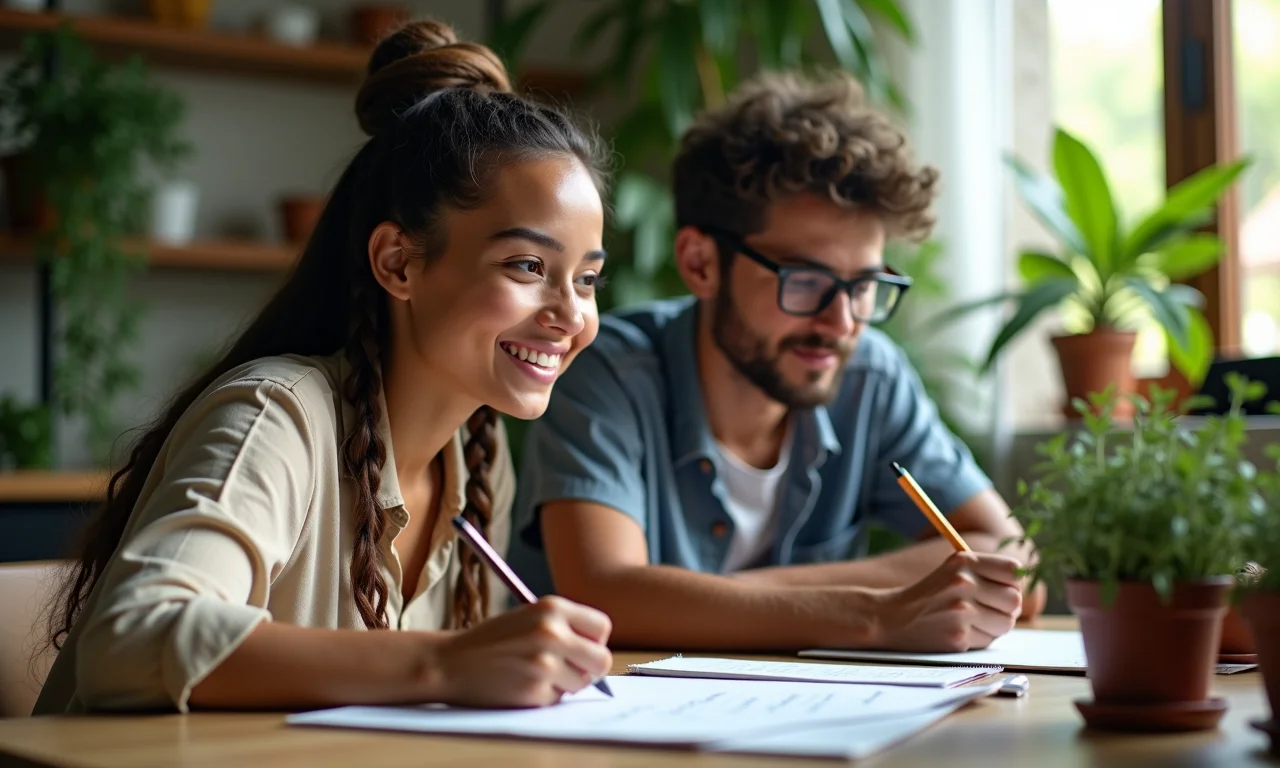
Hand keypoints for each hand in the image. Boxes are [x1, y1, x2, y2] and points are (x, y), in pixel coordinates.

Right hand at [429, 595, 612, 707]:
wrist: (450, 662)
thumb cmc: (493, 640)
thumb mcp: (530, 616)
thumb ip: (565, 626)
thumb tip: (599, 651)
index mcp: (552, 607)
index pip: (602, 627)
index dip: (593, 640)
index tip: (580, 647)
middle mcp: (551, 632)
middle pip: (602, 660)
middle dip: (590, 668)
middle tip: (570, 668)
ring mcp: (543, 664)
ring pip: (582, 683)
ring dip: (565, 683)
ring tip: (536, 672)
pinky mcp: (534, 692)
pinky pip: (558, 699)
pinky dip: (544, 696)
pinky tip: (522, 683)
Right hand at [874, 551, 1021, 651]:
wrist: (891, 617)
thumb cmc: (930, 594)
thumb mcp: (953, 569)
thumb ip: (987, 572)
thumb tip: (1025, 583)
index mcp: (964, 561)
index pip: (1014, 570)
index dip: (1013, 583)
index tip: (1001, 589)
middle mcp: (963, 583)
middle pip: (1015, 600)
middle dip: (1008, 609)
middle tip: (990, 610)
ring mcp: (961, 611)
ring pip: (1006, 623)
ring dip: (996, 626)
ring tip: (974, 621)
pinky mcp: (958, 636)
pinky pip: (989, 640)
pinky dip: (980, 639)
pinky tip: (960, 632)